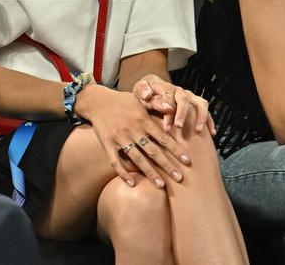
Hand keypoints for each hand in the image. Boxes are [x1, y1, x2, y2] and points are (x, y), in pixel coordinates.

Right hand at [75, 84, 190, 187]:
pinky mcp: (107, 144)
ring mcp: (119, 138)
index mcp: (143, 119)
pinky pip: (115, 161)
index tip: (187, 161)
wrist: (97, 101)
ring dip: (150, 172)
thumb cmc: (122, 100)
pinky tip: (131, 183)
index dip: (176, 149)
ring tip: (161, 185)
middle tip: (179, 178)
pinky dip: (122, 173)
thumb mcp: (140, 99)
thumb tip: (172, 107)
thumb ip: (156, 104)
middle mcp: (132, 130)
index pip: (163, 137)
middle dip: (167, 165)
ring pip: (137, 158)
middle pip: (153, 151)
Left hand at [133, 74, 215, 134]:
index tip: (167, 128)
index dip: (169, 113)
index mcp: (166, 88)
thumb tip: (148, 95)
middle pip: (185, 100)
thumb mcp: (140, 92)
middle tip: (179, 127)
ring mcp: (190, 97)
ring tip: (198, 131)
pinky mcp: (196, 103)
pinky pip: (205, 110)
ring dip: (200, 116)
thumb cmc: (144, 93)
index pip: (169, 98)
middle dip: (183, 114)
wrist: (152, 88)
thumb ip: (143, 93)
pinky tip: (211, 133)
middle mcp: (180, 91)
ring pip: (200, 103)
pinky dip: (209, 120)